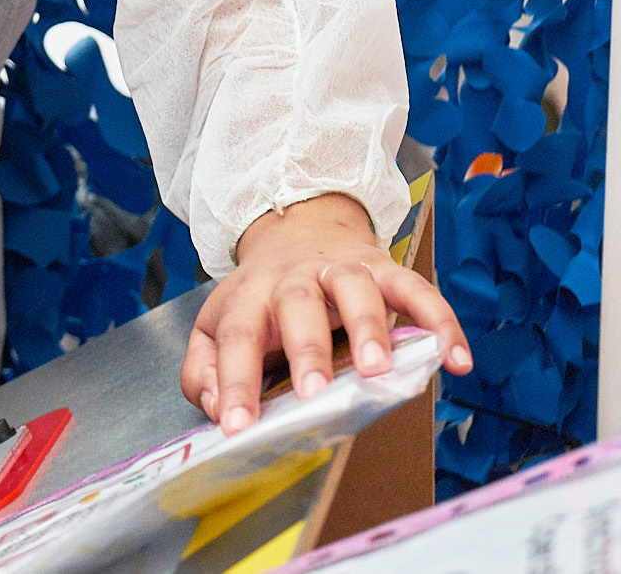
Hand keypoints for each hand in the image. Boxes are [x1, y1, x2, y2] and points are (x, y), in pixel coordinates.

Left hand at [181, 194, 471, 435]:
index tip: (237, 426)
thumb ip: (203, 371)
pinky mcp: (384, 268)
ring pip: (355, 289)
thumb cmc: (259, 298)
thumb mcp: (215, 327)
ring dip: (369, 327)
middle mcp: (293, 279)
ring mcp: (341, 269)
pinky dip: (439, 322)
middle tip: (314, 393)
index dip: (234, 383)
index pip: (236, 339)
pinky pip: (416, 290)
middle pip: (297, 306)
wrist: (296, 230)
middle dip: (306, 349)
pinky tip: (454, 359)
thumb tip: (215, 407)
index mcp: (248, 298)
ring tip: (378, 371)